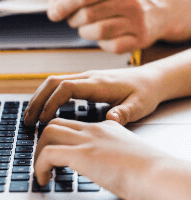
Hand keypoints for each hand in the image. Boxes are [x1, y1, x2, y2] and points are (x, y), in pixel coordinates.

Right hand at [23, 66, 161, 125]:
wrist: (154, 80)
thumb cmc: (147, 93)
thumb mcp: (140, 106)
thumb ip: (125, 113)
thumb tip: (110, 120)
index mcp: (100, 84)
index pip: (67, 87)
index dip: (51, 103)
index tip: (43, 120)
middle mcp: (91, 78)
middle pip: (54, 81)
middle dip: (38, 100)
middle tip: (27, 121)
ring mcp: (88, 78)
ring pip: (56, 82)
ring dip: (41, 97)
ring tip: (31, 118)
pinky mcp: (89, 82)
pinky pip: (63, 85)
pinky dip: (50, 96)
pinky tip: (47, 112)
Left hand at [33, 118, 167, 199]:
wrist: (158, 173)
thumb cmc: (151, 171)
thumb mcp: (132, 157)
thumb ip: (118, 157)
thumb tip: (113, 171)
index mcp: (110, 128)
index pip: (77, 125)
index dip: (64, 140)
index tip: (61, 158)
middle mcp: (97, 129)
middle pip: (58, 123)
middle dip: (44, 142)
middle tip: (45, 163)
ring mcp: (89, 140)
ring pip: (48, 132)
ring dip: (38, 153)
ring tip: (42, 172)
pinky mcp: (83, 154)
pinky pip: (47, 154)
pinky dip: (39, 167)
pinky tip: (45, 180)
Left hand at [47, 0, 190, 52]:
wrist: (167, 6)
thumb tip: (53, 5)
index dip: (64, 5)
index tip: (54, 13)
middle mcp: (130, 1)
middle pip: (88, 15)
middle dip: (74, 19)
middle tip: (76, 19)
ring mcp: (138, 21)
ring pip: (97, 32)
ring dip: (86, 32)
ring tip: (90, 28)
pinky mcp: (142, 39)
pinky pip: (111, 47)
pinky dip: (102, 44)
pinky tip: (106, 37)